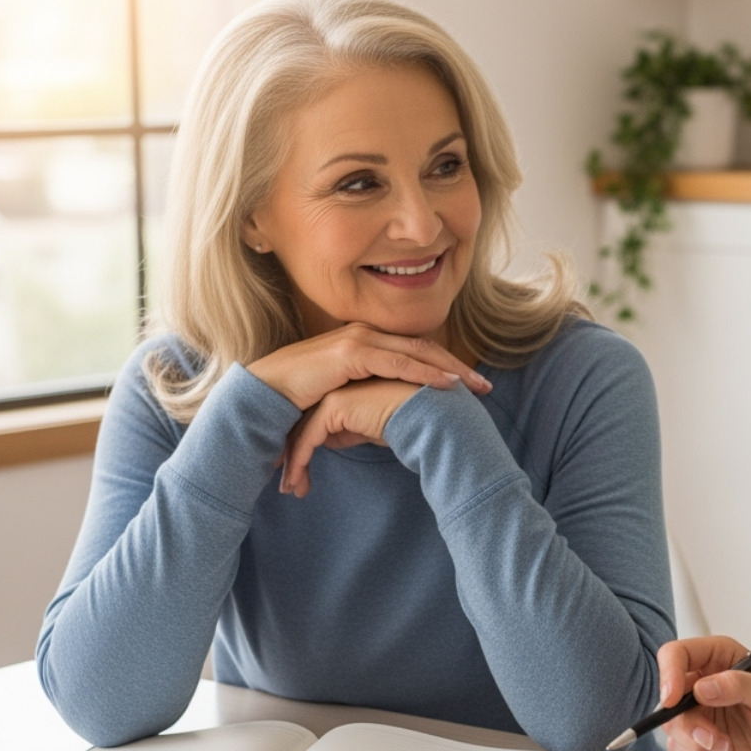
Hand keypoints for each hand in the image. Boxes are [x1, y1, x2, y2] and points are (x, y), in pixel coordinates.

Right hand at [247, 322, 490, 412]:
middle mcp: (366, 335)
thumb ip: (366, 395)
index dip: (446, 366)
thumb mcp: (342, 394)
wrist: (265, 393)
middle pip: (425, 348)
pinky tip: (446, 384)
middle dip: (457, 367)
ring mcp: (360, 340)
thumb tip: (388, 416)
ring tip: (474, 387)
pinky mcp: (352, 352)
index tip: (472, 384)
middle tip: (486, 385)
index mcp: (367, 342)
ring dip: (449, 369)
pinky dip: (425, 372)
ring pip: (417, 352)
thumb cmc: (299, 398)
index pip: (416, 351)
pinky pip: (397, 362)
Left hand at [279, 378, 417, 497]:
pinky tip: (297, 484)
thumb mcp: (376, 428)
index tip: (300, 474)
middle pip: (306, 424)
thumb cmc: (413, 424)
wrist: (431, 417)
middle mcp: (339, 387)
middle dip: (295, 456)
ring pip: (303, 431)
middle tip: (289, 485)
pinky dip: (300, 461)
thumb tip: (331, 440)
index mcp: (349, 389)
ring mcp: (336, 393)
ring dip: (295, 463)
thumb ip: (353, 429)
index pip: (318, 419)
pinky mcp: (335, 405)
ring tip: (290, 489)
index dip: (307, 446)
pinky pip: (308, 437)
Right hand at [657, 636, 750, 750]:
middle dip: (686, 722)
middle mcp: (704, 680)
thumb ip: (738, 685)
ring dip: (695, 741)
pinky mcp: (700, 735)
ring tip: (725, 745)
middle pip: (668, 695)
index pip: (677, 654)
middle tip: (711, 736)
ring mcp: (700, 710)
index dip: (669, 674)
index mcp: (718, 657)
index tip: (672, 699)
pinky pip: (680, 746)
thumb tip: (704, 688)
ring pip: (672, 725)